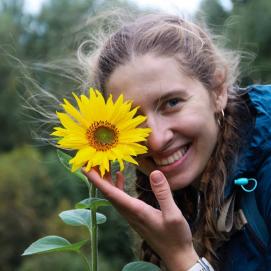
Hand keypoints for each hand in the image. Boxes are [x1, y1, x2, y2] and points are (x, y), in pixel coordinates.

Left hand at [83, 168, 198, 270]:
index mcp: (135, 210)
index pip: (110, 193)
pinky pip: (120, 198)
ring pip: (112, 195)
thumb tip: (154, 173)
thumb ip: (163, 194)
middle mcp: (129, 212)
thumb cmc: (175, 236)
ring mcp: (131, 215)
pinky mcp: (135, 215)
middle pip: (107, 193)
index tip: (85, 167)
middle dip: (97, 176)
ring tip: (103, 164)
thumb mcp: (173, 215)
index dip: (96, 179)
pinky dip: (117, 186)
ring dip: (106, 180)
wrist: (176, 255)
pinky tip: (119, 176)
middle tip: (91, 160)